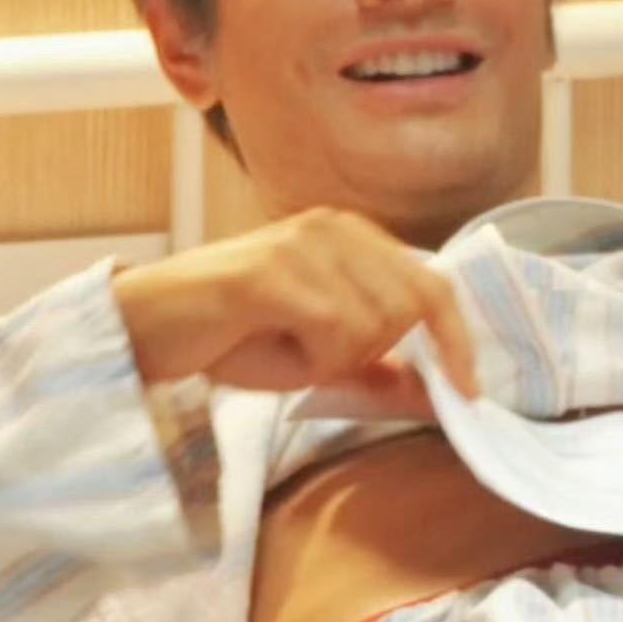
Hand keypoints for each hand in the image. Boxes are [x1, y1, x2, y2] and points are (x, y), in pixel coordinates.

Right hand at [115, 202, 476, 401]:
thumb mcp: (319, 357)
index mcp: (354, 237)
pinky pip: (334, 329)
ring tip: (287, 346)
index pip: (433, 283)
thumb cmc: (235, 336)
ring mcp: (305, 241)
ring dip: (336, 358)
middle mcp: (337, 226)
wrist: (154, 325)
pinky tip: (276, 347)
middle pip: (408, 309)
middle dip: (372, 354)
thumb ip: (379, 367)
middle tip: (314, 358)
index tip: (469, 390)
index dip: (457, 338)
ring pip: (373, 325)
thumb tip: (438, 395)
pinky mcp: (276, 267)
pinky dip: (313, 358)